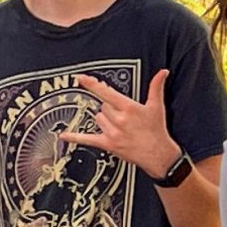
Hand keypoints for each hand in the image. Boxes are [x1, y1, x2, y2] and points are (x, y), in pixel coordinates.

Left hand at [61, 70, 178, 178]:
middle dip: (111, 107)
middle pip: (103, 106)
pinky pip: (88, 139)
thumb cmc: (156, 130)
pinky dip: (75, 137)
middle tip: (123, 114)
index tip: (81, 77)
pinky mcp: (108, 144)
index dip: (93, 84)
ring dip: (105, 119)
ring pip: (98, 118)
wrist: (158, 154)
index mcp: (129, 108)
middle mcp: (119, 120)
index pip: (107, 93)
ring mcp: (112, 133)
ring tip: (119, 125)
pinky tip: (64, 135)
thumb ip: (156, 87)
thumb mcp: (157, 106)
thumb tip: (163, 72)